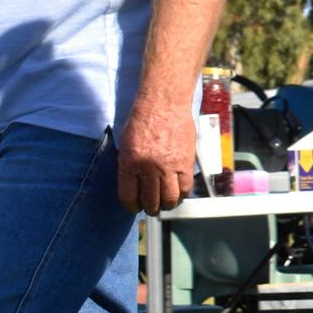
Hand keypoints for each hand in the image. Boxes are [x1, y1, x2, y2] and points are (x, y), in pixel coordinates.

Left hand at [117, 99, 195, 213]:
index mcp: (129, 164)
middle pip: (151, 200)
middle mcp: (148, 168)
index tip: (136, 207)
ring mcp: (169, 166)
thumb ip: (128, 166)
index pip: (129, 197)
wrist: (164, 104)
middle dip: (151, 208)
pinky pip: (186, 187)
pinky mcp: (186, 161)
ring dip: (168, 204)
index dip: (132, 206)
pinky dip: (183, 193)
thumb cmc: (142, 121)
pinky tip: (179, 192)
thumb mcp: (126, 145)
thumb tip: (134, 185)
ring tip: (167, 203)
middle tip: (153, 207)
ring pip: (170, 198)